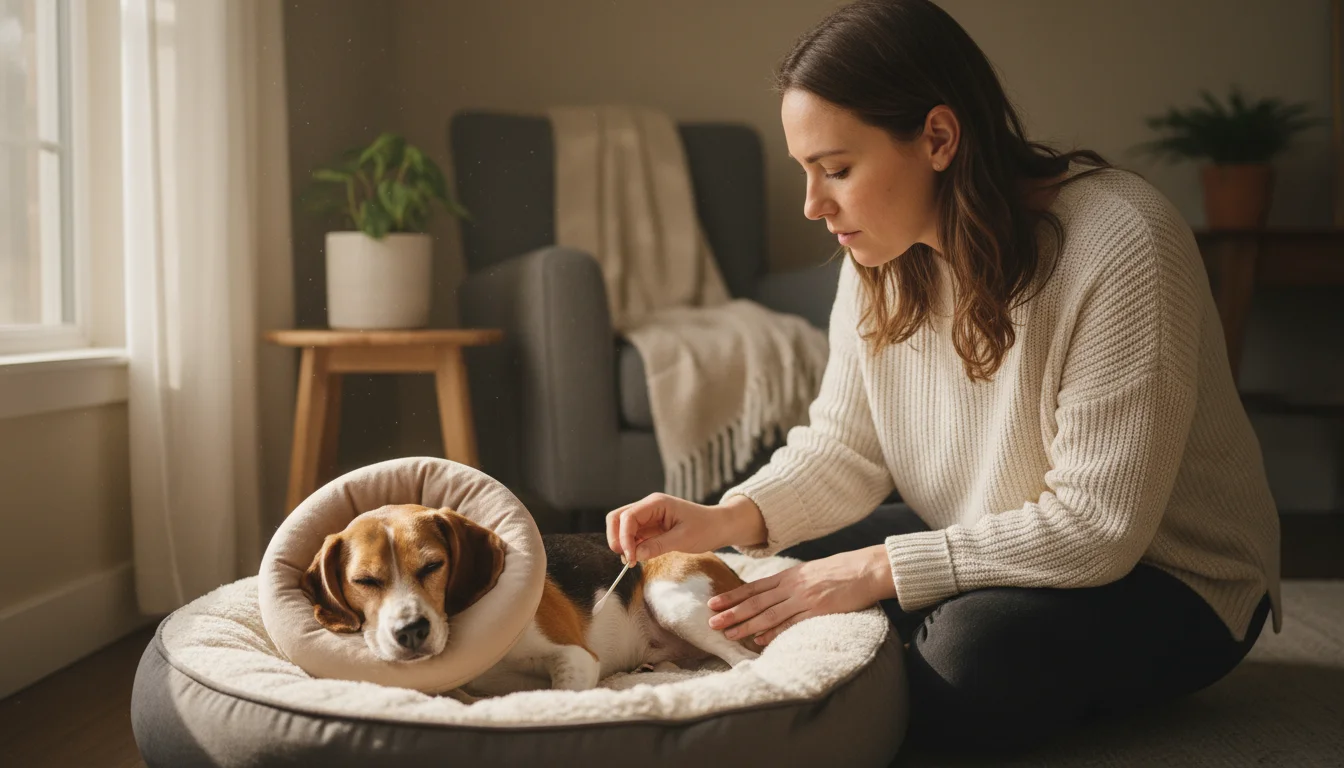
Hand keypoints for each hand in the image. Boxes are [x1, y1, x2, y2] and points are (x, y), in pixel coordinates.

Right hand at [605, 493, 727, 562]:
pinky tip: (638, 557)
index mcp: (656, 503)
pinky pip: (633, 535)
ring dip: (623, 543)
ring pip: (622, 527)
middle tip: (625, 559)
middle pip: (618, 518)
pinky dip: (631, 546)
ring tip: (632, 561)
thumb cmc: (706, 528)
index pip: (628, 517)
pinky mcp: (651, 527)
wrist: (719, 526)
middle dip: (616, 538)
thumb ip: (657, 546)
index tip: (630, 558)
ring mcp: (648, 516)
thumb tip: (635, 555)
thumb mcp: (683, 539)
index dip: (624, 538)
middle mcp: (649, 507)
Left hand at [706, 546, 890, 646]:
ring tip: (728, 634)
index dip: (732, 596)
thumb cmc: (842, 570)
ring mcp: (805, 599)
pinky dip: (774, 632)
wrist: (868, 568)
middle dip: (731, 613)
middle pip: (756, 602)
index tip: (713, 604)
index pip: (754, 587)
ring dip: (746, 626)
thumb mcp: (811, 570)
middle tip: (710, 623)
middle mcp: (792, 586)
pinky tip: (760, 640)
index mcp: (789, 575)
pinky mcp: (819, 611)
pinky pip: (792, 623)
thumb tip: (774, 592)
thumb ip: (793, 582)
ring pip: (768, 614)